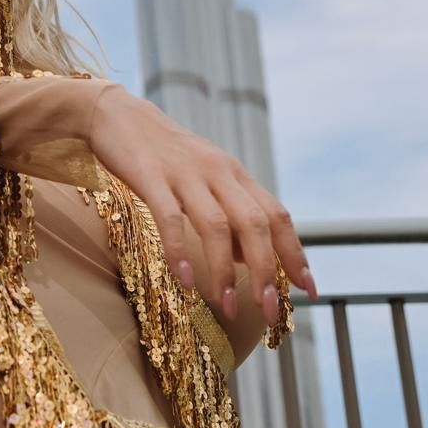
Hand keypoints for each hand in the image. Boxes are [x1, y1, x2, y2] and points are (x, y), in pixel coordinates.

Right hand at [89, 85, 316, 326]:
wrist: (119, 116)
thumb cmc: (164, 157)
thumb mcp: (206, 181)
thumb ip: (231, 216)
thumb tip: (252, 261)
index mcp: (236, 175)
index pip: (277, 216)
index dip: (296, 253)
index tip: (308, 290)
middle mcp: (218, 172)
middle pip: (254, 224)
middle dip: (267, 272)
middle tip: (269, 312)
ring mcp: (185, 174)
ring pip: (217, 225)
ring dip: (226, 270)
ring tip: (229, 307)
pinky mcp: (150, 177)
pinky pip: (169, 218)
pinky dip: (179, 250)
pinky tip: (185, 280)